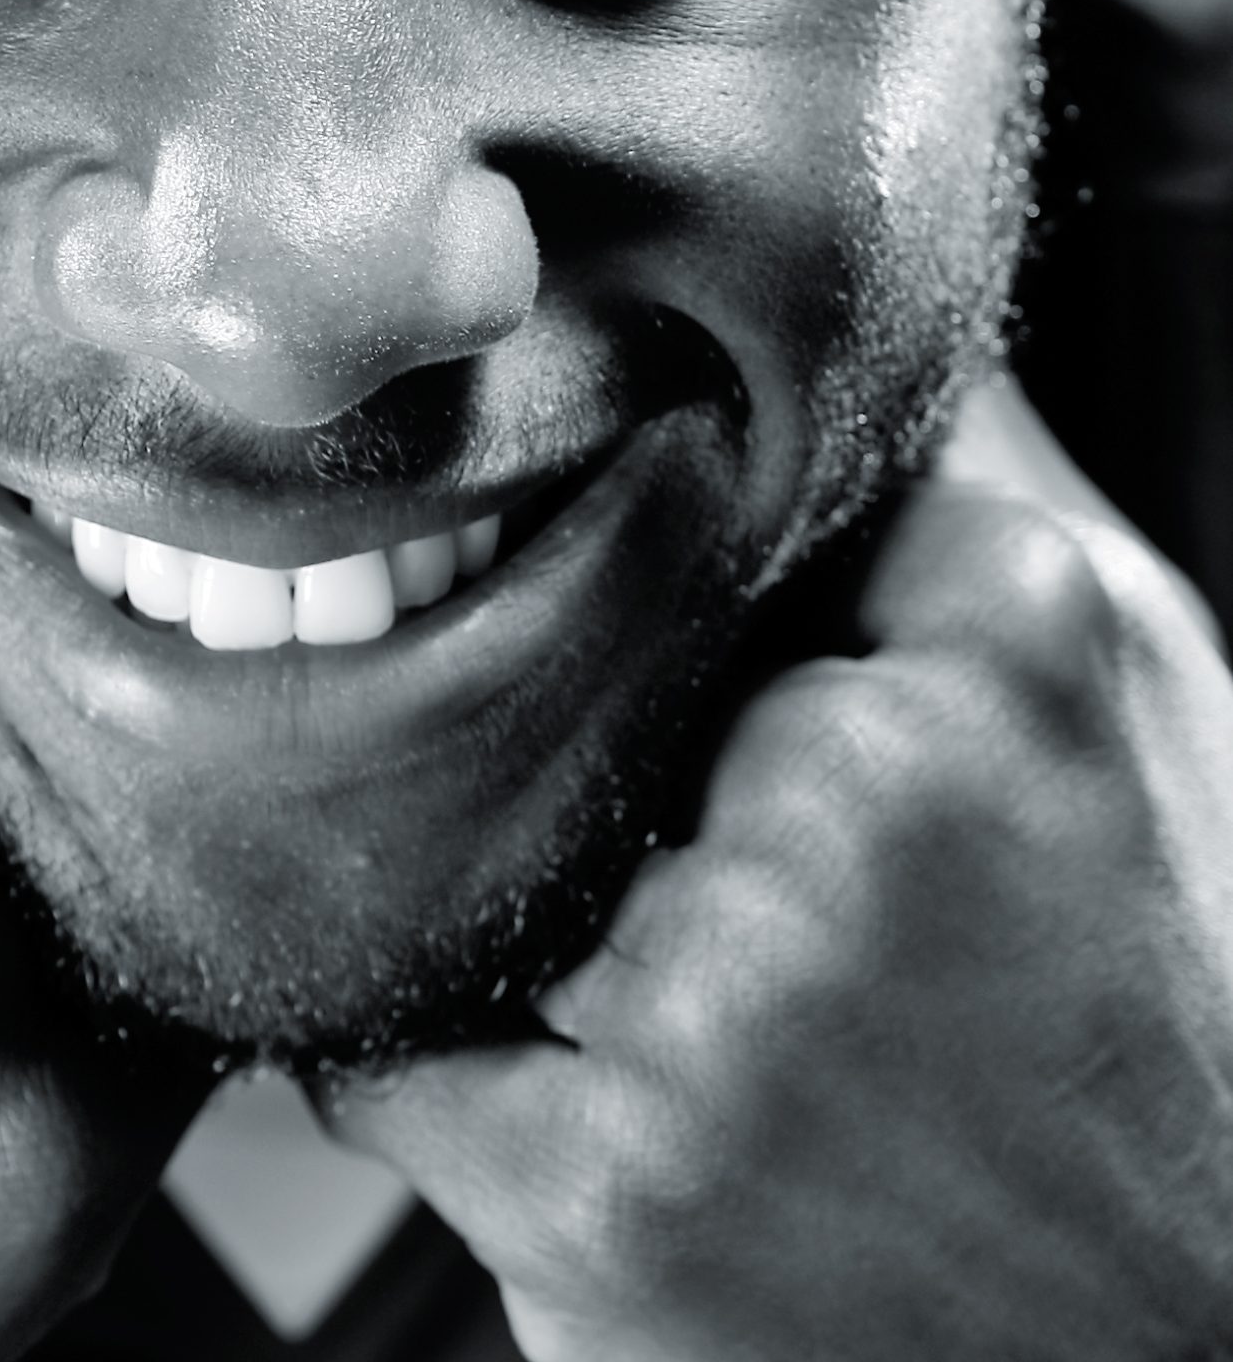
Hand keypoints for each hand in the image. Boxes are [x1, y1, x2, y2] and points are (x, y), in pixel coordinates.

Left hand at [317, 383, 1232, 1360]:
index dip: (676, 579)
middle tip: (712, 857)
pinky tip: (544, 1076)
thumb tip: (868, 357)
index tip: (677, 628)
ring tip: (685, 992)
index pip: (714, 511)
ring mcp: (716, 1006)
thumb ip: (982, 515)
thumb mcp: (1139, 715)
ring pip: (484, 857)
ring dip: (524, 903)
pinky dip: (431, 1055)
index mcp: (998, 657)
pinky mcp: (599, 1193)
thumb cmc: (1168, 1039)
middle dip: (608, 757)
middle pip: (584, 690)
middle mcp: (853, 809)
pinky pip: (395, 1055)